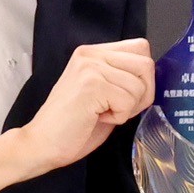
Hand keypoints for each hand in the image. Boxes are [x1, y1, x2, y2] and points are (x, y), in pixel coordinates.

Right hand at [0, 39, 152, 192]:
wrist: (42, 144)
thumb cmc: (73, 125)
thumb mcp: (103, 92)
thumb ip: (123, 79)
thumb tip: (151, 80)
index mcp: (93, 53)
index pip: (141, 48)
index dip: (143, 77)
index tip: (124, 96)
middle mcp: (91, 54)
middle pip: (146, 64)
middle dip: (142, 94)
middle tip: (116, 108)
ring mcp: (91, 67)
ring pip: (139, 85)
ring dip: (127, 108)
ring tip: (102, 113)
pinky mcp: (92, 84)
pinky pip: (128, 101)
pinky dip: (119, 117)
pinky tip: (97, 118)